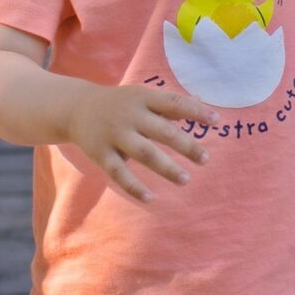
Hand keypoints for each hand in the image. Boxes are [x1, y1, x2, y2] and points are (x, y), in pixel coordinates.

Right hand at [63, 84, 217, 204]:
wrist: (77, 108)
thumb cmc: (121, 104)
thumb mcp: (142, 96)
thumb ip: (169, 104)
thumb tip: (202, 102)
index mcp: (143, 98)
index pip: (173, 103)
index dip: (195, 110)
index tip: (217, 121)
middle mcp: (130, 115)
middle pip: (162, 131)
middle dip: (186, 145)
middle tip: (205, 159)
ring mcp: (114, 134)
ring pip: (144, 153)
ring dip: (166, 167)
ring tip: (185, 179)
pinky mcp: (101, 154)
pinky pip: (119, 173)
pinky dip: (134, 186)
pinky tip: (151, 198)